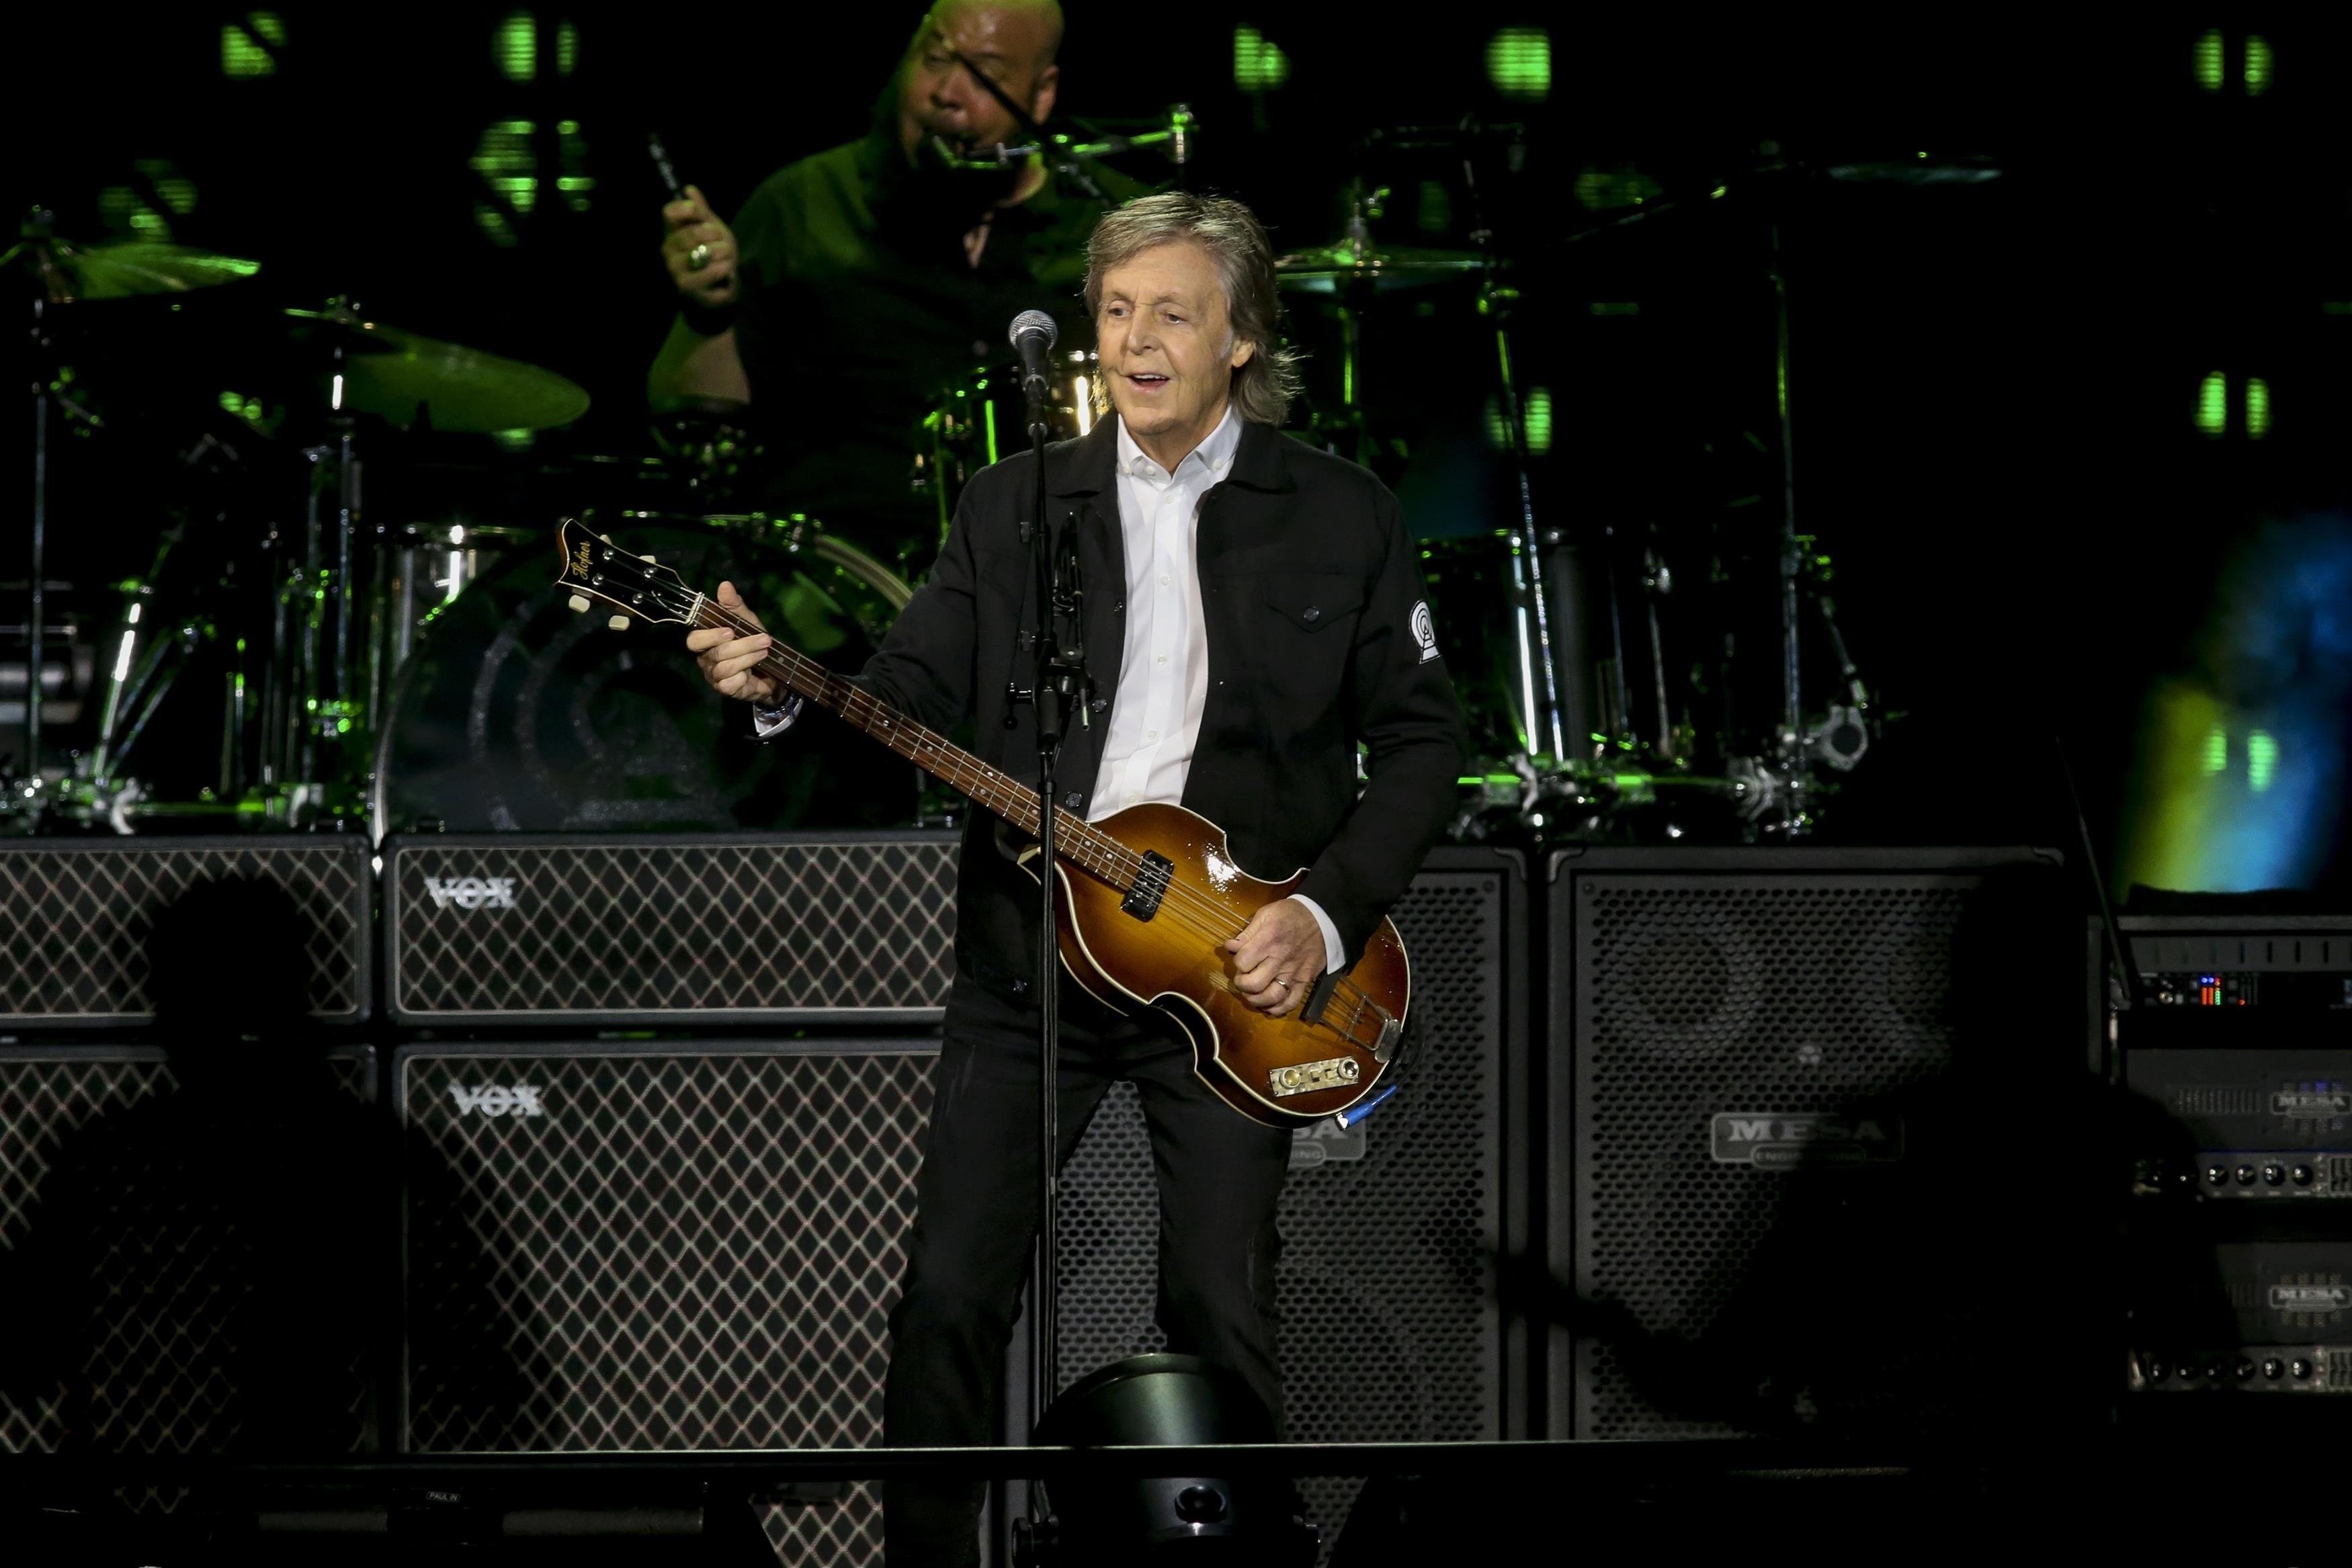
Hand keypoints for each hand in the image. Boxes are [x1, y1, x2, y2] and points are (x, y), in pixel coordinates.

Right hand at [661, 183, 739, 311]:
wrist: (723, 284)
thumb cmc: (715, 253)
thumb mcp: (712, 228)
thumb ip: (702, 211)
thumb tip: (689, 189)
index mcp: (673, 231)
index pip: (669, 213)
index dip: (687, 210)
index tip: (700, 213)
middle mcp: (668, 249)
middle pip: (691, 233)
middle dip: (714, 235)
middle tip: (722, 241)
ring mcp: (675, 268)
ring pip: (701, 252)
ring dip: (722, 253)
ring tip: (726, 257)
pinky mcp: (686, 286)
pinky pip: (708, 272)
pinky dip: (723, 268)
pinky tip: (726, 268)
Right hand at [685, 580, 780, 704]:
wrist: (771, 671)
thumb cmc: (753, 643)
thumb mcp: (746, 621)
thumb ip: (734, 605)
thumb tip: (725, 585)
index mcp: (707, 642)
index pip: (694, 640)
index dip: (709, 636)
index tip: (729, 631)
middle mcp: (706, 660)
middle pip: (716, 653)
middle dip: (743, 645)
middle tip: (764, 639)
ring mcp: (714, 676)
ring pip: (724, 668)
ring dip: (748, 658)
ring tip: (764, 652)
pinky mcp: (725, 690)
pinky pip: (729, 685)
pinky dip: (743, 677)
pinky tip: (752, 673)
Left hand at [1223, 898, 1324, 1017]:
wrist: (1324, 918)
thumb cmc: (1292, 914)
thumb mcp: (1266, 914)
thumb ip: (1247, 933)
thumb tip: (1230, 947)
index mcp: (1268, 940)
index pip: (1242, 962)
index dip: (1237, 962)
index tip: (1241, 958)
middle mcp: (1280, 959)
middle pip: (1253, 984)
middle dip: (1241, 983)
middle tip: (1243, 978)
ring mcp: (1294, 973)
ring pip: (1271, 997)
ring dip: (1255, 999)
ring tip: (1251, 992)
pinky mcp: (1305, 981)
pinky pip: (1291, 1002)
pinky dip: (1277, 1008)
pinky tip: (1268, 1004)